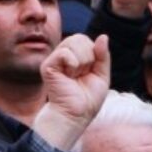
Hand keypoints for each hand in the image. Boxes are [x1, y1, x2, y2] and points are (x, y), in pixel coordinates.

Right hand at [33, 35, 110, 150]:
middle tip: (81, 75)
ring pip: (72, 42)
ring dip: (81, 62)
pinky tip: (68, 75)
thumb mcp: (102, 75)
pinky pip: (64, 52)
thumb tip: (103, 36)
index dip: (93, 54)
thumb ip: (103, 55)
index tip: (88, 73)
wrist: (76, 115)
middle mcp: (63, 56)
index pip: (86, 40)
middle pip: (79, 38)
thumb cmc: (87, 100)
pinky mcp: (48, 66)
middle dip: (88, 57)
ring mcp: (54, 60)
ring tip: (74, 76)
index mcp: (74, 57)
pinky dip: (72, 64)